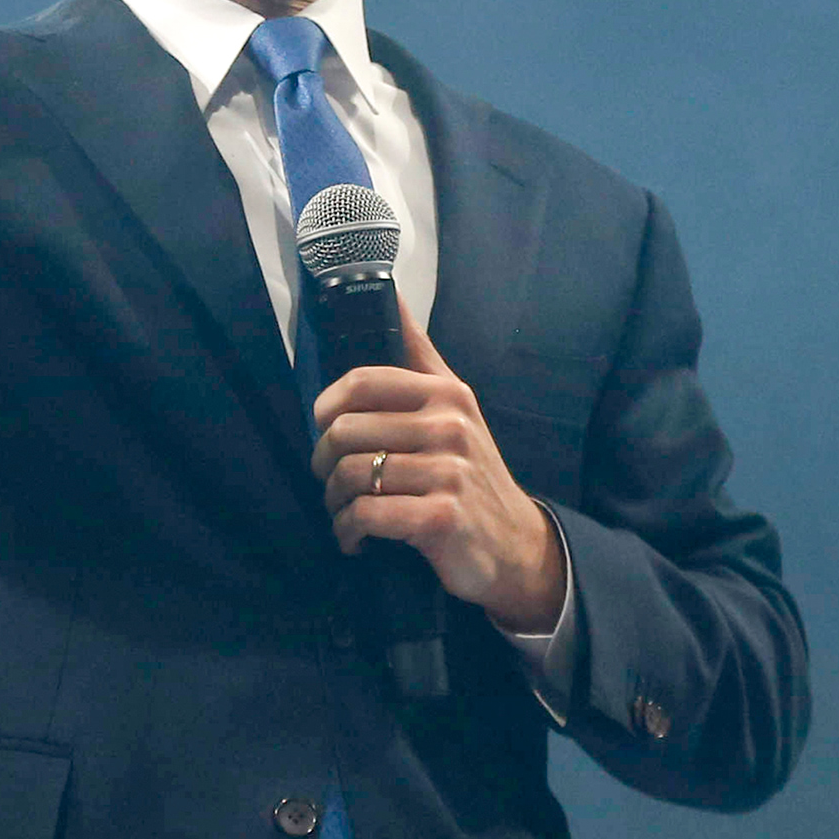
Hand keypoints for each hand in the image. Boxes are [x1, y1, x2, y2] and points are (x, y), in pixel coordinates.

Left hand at [312, 314, 569, 633]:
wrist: (514, 545)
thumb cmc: (471, 473)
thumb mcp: (456, 407)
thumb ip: (419, 356)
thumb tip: (391, 292)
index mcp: (446, 394)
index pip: (361, 382)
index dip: (326, 408)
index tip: (324, 430)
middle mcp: (450, 426)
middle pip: (344, 432)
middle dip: (323, 464)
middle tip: (331, 482)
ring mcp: (448, 472)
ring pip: (351, 476)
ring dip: (334, 502)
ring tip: (343, 510)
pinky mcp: (441, 518)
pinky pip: (365, 515)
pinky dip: (348, 531)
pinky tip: (355, 539)